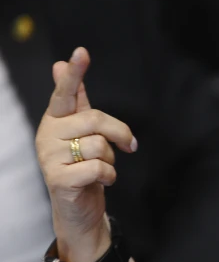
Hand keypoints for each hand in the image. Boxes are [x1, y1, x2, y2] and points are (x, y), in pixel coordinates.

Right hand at [35, 47, 136, 261]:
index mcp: (55, 120)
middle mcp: (46, 135)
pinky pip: (99, 167)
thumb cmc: (83, 165)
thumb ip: (76, 101)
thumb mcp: (82, 132)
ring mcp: (49, 158)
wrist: (79, 209)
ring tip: (101, 168)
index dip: (74, 74)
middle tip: (128, 145)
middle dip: (119, 133)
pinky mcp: (58, 180)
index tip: (81, 52)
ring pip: (99, 145)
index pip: (64, 93)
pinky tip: (103, 181)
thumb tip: (58, 63)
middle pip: (95, 119)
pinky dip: (110, 176)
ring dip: (111, 158)